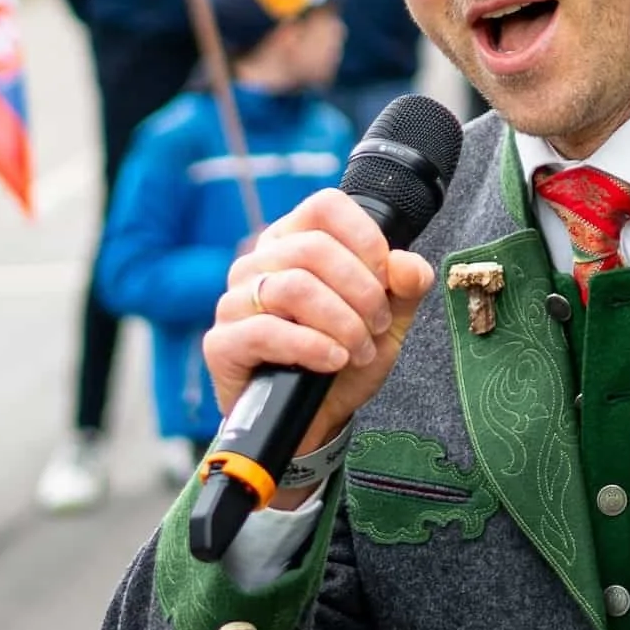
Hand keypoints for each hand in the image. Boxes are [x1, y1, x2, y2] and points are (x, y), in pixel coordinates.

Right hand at [202, 188, 434, 472]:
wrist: (314, 422)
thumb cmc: (343, 362)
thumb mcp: (388, 324)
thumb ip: (404, 289)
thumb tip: (407, 264)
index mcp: (295, 241)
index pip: (325, 206)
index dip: (365, 239)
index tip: (387, 279)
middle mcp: (259, 262)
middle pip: (314, 249)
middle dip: (362, 292)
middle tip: (378, 327)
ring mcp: (234, 301)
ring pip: (294, 287)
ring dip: (341, 323)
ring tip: (358, 350)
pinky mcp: (222, 342)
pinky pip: (267, 330)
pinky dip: (312, 346)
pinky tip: (333, 361)